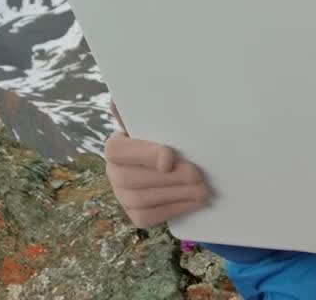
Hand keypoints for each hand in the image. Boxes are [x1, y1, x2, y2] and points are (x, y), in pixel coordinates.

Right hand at [104, 99, 212, 228]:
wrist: (172, 163)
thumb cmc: (165, 137)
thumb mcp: (156, 121)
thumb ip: (143, 109)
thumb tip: (122, 98)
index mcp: (115, 146)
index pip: (119, 151)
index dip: (143, 155)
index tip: (169, 158)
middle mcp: (112, 172)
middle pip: (132, 180)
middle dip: (168, 179)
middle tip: (198, 175)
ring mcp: (122, 196)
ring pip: (141, 200)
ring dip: (176, 195)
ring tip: (203, 190)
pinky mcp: (135, 215)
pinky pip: (149, 217)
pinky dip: (174, 209)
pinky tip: (194, 201)